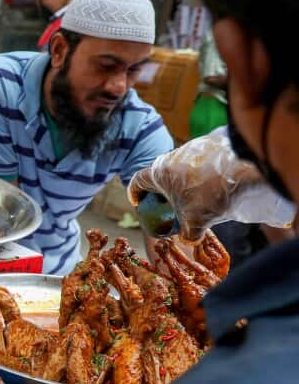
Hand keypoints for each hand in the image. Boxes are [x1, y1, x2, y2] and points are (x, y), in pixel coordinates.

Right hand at [127, 128, 295, 239]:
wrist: (246, 168)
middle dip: (165, 191)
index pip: (137, 181)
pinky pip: (203, 163)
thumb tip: (188, 238)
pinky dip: (207, 175)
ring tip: (202, 199)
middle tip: (174, 206)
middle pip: (161, 175)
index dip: (135, 193)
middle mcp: (172, 157)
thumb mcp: (197, 221)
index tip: (138, 203)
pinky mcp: (213, 145)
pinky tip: (219, 187)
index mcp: (159, 173)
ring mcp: (193, 148)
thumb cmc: (212, 194)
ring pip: (183, 168)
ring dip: (187, 183)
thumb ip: (188, 232)